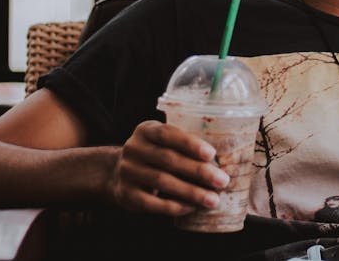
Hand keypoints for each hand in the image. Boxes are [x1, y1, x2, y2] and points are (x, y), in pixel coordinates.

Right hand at [107, 120, 229, 215]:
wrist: (116, 172)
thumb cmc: (154, 154)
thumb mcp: (162, 141)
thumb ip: (183, 145)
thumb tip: (221, 160)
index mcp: (146, 130)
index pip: (167, 134)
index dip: (190, 143)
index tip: (212, 154)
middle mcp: (133, 149)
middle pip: (168, 160)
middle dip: (198, 171)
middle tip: (222, 181)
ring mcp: (127, 172)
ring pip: (162, 182)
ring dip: (191, 192)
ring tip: (213, 199)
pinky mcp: (126, 194)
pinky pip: (152, 203)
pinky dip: (174, 206)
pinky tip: (192, 208)